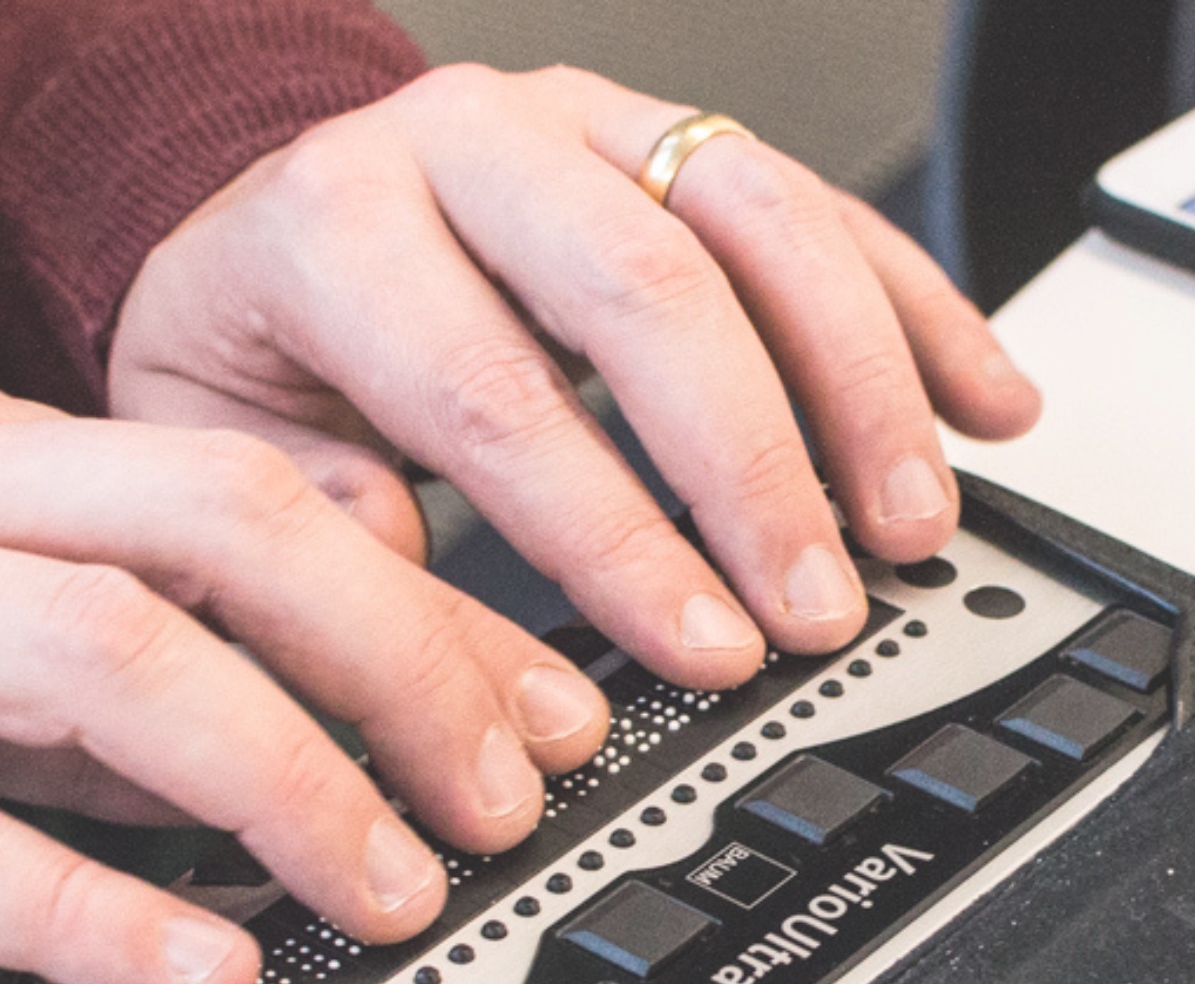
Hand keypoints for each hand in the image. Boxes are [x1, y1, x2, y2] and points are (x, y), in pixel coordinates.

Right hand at [0, 372, 606, 983]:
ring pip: (101, 649)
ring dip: (282, 778)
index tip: (549, 714)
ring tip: (391, 892)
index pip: (270, 494)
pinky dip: (85, 904)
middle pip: (219, 526)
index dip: (433, 610)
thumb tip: (345, 662)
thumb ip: (148, 629)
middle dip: (398, 666)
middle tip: (499, 802)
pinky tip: (201, 967)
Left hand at [110, 63, 1041, 688]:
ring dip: (861, 388)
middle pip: (652, 292)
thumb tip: (441, 621)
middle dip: (757, 468)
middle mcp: (475, 148)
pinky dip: (911, 309)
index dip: (613, 537)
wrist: (276, 219)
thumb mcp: (221, 442)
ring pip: (763, 225)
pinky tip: (972, 398)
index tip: (699, 642)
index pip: (496, 394)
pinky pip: (818, 208)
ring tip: (912, 521)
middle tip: (817, 602)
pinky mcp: (671, 139)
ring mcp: (584, 129)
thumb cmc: (253, 337)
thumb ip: (326, 528)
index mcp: (341, 228)